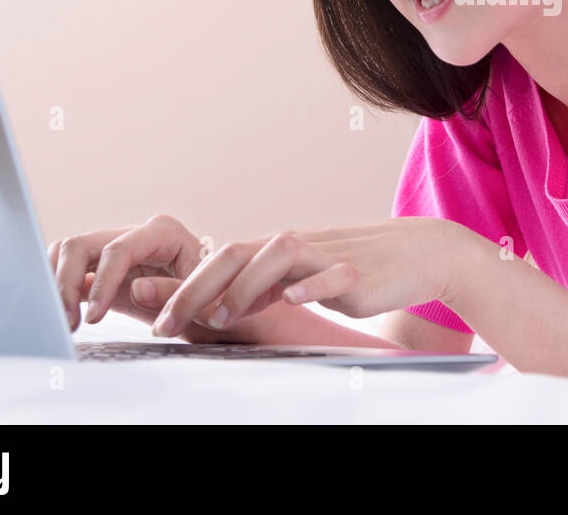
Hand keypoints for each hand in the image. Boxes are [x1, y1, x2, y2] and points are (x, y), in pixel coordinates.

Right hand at [47, 213, 272, 342]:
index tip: (94, 318)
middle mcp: (134, 235)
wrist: (219, 303)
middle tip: (70, 323)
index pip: (118, 250)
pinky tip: (61, 315)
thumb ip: (175, 292)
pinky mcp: (102, 271)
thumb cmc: (218, 297)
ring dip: (55, 284)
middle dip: (66, 283)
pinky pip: (67, 270)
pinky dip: (57, 289)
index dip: (102, 282)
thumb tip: (136, 288)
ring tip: (64, 322)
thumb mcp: (208, 297)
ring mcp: (115, 250)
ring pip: (67, 253)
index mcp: (163, 233)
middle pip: (81, 245)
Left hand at [150, 217, 468, 337]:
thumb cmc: (358, 270)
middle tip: (164, 321)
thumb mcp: (302, 281)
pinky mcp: (355, 271)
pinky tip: (292, 297)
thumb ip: (264, 289)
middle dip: (195, 289)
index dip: (183, 284)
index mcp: (277, 250)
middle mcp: (294, 246)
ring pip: (275, 258)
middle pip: (235, 256)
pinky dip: (308, 284)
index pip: (220, 261)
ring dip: (244, 287)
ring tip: (220, 317)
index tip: (148, 310)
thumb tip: (221, 307)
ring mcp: (324, 256)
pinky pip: (329, 274)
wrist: (418, 255)